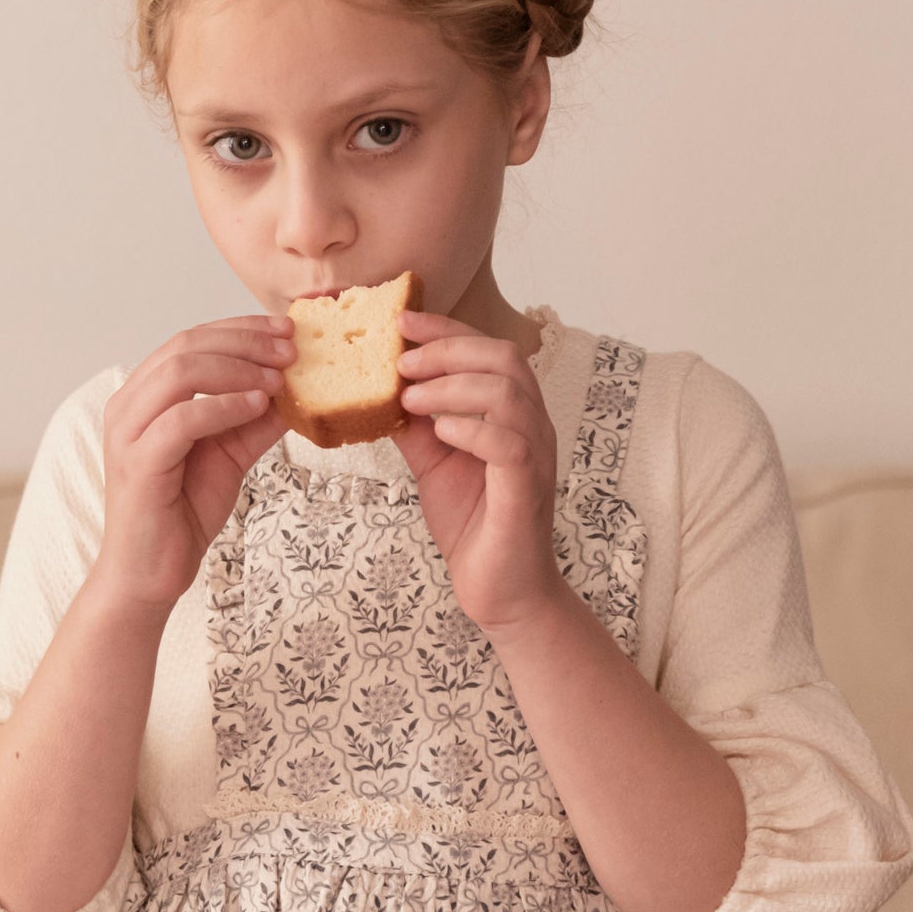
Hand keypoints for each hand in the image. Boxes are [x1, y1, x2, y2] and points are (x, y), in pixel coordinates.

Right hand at [92, 315, 291, 613]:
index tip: (285, 330)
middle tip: (290, 350)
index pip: (191, 339)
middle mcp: (129, 404)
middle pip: (186, 346)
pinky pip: (182, 418)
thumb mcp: (231, 453)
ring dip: (238, 369)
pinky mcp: (138, 462)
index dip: (240, 329)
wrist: (152, 571)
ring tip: (278, 379)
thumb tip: (298, 387)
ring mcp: (128, 432)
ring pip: (181, 373)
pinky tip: (257, 406)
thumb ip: (255, 419)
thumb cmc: (182, 511)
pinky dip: (224, 406)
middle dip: (245, 342)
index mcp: (145, 395)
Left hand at [393, 311, 568, 636]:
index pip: (487, 350)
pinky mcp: (525, 489)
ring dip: (452, 387)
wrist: (500, 590)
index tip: (401, 321)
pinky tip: (440, 432)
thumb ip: (415, 424)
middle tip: (402, 362)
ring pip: (507, 394)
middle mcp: (531, 426)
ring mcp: (535, 456)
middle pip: (504, 358)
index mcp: (512, 413)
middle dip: (448, 349)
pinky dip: (471, 428)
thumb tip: (378, 387)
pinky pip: (509, 444)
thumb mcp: (433, 462)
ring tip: (411, 398)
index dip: (445, 329)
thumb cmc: (474, 524)